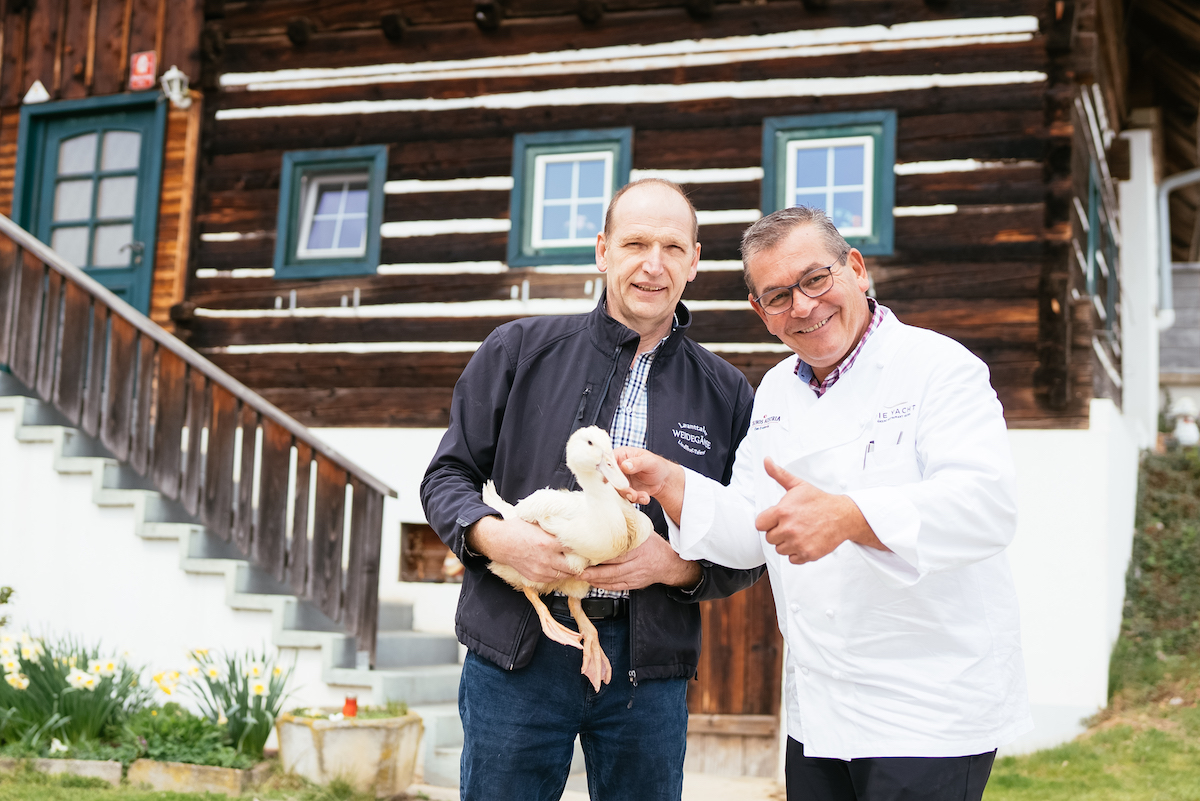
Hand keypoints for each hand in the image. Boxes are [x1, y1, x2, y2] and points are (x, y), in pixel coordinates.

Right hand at [467, 515, 577, 583]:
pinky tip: (559, 567)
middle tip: (584, 559)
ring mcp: (541, 570)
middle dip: (580, 563)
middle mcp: (546, 558)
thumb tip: (570, 524)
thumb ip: (554, 527)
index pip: (575, 549)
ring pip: (564, 575)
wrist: (500, 542)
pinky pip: (553, 579)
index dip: (583, 548)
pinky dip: (558, 574)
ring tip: (573, 564)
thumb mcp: (538, 523)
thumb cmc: (518, 529)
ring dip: (570, 570)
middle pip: (573, 567)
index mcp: (548, 542)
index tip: (587, 547)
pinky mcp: (535, 577)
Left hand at [580, 534, 701, 589]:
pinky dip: (603, 586)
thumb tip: (613, 510)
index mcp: (639, 549)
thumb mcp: (644, 532)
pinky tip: (593, 582)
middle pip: (613, 569)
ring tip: (581, 576)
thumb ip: (629, 526)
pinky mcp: (633, 584)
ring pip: (613, 580)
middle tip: (578, 569)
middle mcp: (637, 564)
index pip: (618, 553)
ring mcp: (635, 575)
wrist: (668, 563)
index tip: (587, 551)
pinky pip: (616, 587)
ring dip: (595, 579)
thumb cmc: (654, 545)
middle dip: (594, 571)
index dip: (601, 553)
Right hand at [613, 447, 685, 522]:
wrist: (664, 480)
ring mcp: (620, 481)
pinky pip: (625, 498)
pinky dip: (636, 499)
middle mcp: (617, 468)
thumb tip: (625, 465)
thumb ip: (637, 463)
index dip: (606, 469)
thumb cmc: (657, 465)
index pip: (607, 460)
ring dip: (630, 495)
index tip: (610, 479)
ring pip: (617, 490)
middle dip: (620, 487)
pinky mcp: (625, 491)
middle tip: (632, 492)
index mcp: (620, 455)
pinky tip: (645, 497)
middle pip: (609, 478)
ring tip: (643, 496)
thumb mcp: (650, 461)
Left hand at [755, 458, 886, 563]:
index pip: (759, 524)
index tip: (777, 518)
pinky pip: (792, 559)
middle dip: (778, 532)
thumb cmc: (819, 501)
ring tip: (800, 532)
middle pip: (769, 538)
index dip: (768, 521)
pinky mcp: (807, 554)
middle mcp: (788, 529)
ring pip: (780, 549)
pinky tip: (805, 541)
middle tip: (792, 524)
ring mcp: (798, 543)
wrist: (842, 516)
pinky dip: (797, 553)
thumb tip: (767, 461)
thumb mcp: (798, 485)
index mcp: (782, 512)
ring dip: (787, 543)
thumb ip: (779, 474)